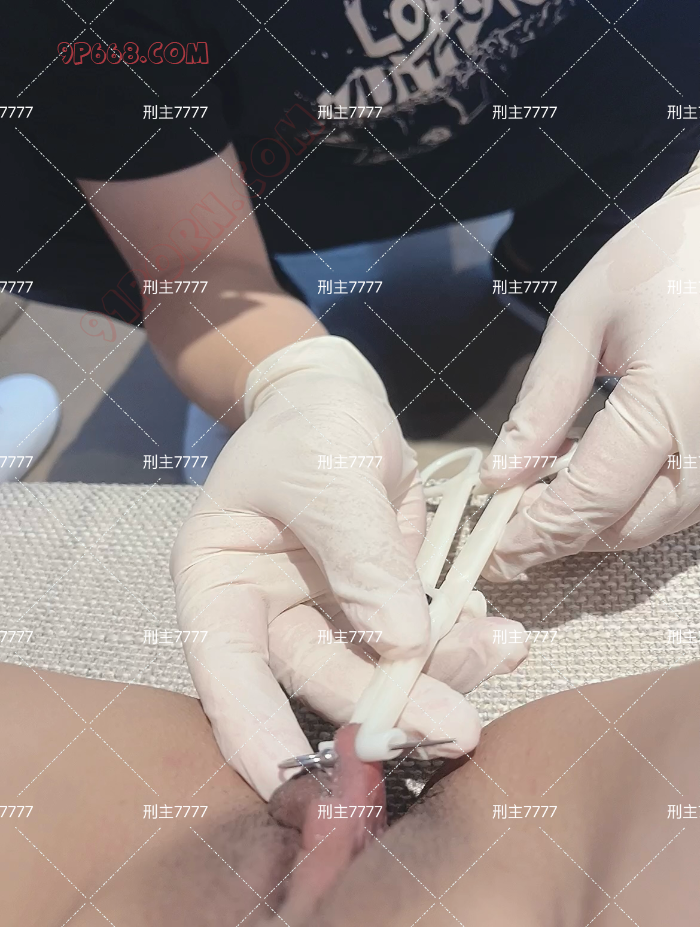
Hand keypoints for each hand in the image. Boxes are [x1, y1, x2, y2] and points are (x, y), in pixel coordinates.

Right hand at [171, 336, 528, 798]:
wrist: (335, 394)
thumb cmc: (307, 423)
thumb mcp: (327, 474)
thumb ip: (360, 557)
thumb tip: (403, 645)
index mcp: (220, 584)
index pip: (226, 673)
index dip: (256, 734)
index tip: (300, 785)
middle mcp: (267, 614)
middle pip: (320, 678)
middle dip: (387, 706)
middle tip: (458, 727)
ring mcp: (325, 613)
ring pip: (378, 668)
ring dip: (441, 673)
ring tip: (503, 651)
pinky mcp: (375, 603)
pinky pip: (416, 636)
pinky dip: (458, 641)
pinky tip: (498, 634)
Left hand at [480, 152, 699, 580]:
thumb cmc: (663, 258)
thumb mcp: (582, 321)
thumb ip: (542, 406)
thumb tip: (500, 476)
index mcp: (672, 401)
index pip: (593, 498)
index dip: (536, 532)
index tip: (491, 549)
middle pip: (628, 526)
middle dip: (561, 538)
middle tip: (504, 530)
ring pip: (656, 524)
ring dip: (594, 528)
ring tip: (536, 506)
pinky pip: (678, 504)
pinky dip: (626, 508)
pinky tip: (584, 484)